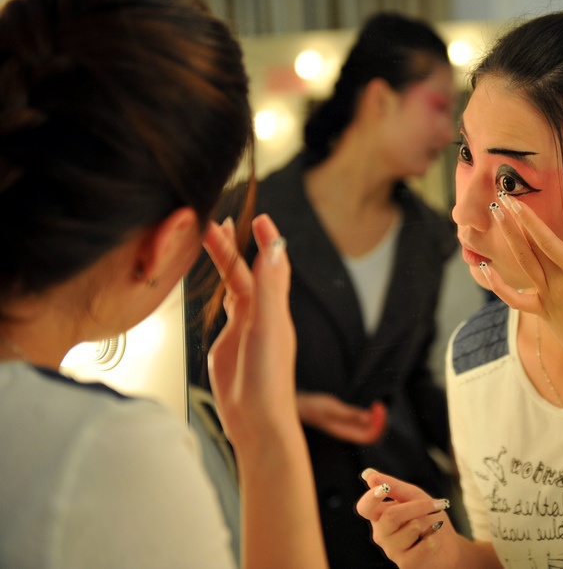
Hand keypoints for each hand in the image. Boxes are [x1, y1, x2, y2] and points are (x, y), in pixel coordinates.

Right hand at [202, 214, 297, 449]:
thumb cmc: (267, 379)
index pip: (271, 264)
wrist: (256, 420)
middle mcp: (262, 315)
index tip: (260, 218)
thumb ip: (270, 287)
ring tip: (209, 240)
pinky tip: (217, 286)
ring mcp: (245, 329)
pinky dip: (222, 292)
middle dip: (231, 247)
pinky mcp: (229, 344)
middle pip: (245, 272)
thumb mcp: (267, 327)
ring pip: (235, 287)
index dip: (267, 241)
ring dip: (225, 264)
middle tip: (212, 223)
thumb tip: (275, 249)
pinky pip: (227, 309)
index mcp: (274, 308)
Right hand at [297, 393, 387, 444]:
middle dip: (381, 422)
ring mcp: (350, 427)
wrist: (302, 406)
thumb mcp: (331, 408)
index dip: (378, 425)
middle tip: (379, 406)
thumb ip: (350, 414)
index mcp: (345, 433)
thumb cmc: (313, 407)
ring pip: (371, 429)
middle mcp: (349, 433)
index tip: (378, 409)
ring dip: (378, 419)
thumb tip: (368, 418)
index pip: (369, 437)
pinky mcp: (350, 420)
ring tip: (377, 406)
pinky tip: (373, 406)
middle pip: (373, 435)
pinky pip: (367, 423)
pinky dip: (374, 415)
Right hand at [357, 469, 457, 568]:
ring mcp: (392, 551)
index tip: (384, 488)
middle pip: (391, 516)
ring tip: (429, 528)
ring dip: (428, 524)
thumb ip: (393, 485)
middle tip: (437, 504)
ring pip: (411, 529)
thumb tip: (369, 474)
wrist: (447, 545)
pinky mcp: (405, 564)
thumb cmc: (427, 518)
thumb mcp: (413, 496)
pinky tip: (433, 540)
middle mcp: (381, 533)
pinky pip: (423, 545)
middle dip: (417, 507)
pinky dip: (434, 537)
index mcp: (379, 515)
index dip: (371, 497)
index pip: (364, 507)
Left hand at [482, 195, 562, 375]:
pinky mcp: (541, 312)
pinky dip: (497, 285)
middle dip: (513, 222)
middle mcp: (558, 285)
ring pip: (522, 265)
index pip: (547, 241)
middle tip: (499, 199)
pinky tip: (484, 269)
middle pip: (530, 249)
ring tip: (497, 219)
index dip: (529, 219)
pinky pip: (514, 298)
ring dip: (508, 240)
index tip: (516, 201)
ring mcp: (546, 299)